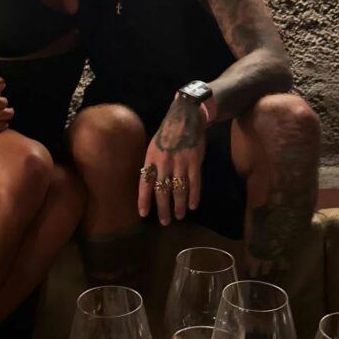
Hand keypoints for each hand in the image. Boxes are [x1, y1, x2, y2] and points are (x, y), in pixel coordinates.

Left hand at [137, 98, 205, 224]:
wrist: (186, 117)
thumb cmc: (167, 133)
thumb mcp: (153, 146)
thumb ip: (152, 165)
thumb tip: (149, 185)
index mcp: (151, 159)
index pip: (145, 183)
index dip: (144, 200)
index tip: (143, 214)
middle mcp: (164, 163)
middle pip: (162, 191)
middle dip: (163, 209)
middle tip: (164, 222)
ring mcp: (180, 163)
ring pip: (179, 190)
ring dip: (179, 206)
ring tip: (179, 216)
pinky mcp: (195, 162)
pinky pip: (195, 183)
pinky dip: (194, 196)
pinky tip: (194, 206)